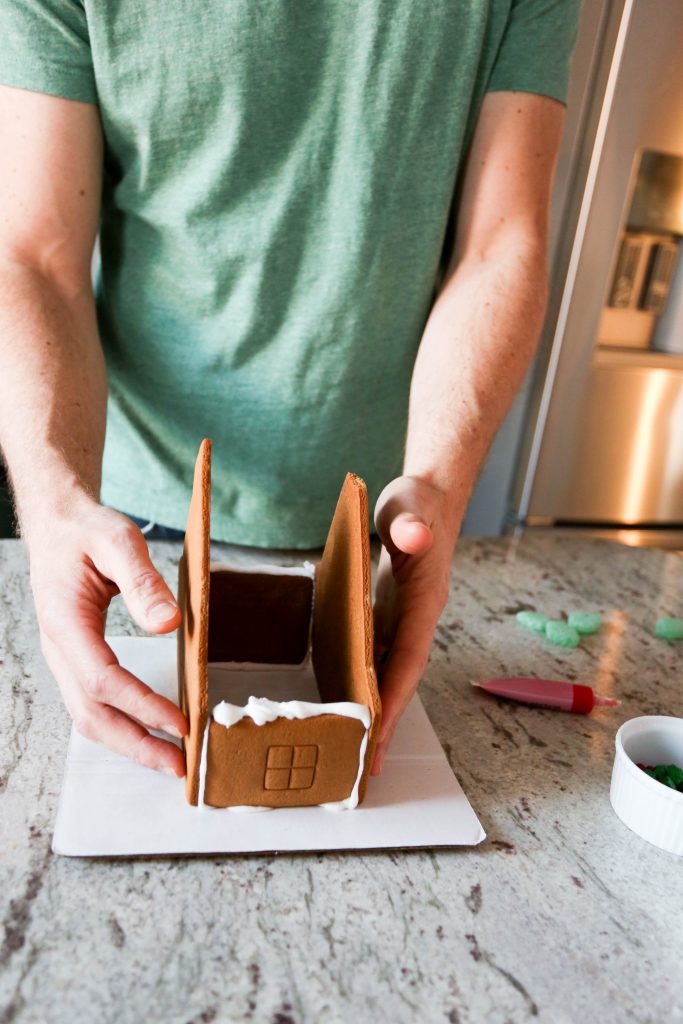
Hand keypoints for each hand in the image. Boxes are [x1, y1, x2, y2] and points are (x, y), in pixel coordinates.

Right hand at [26, 494, 186, 775]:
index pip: (102, 680)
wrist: (58, 526)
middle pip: (90, 713)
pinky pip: (93, 703)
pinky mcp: (75, 659)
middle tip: (179, 765)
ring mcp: (63, 657)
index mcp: (65, 622)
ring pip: (88, 715)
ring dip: (129, 741)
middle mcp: (58, 648)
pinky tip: (150, 729)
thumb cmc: (87, 531)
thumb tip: (168, 623)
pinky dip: (122, 723)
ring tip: (169, 758)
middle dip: (135, 744)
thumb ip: (142, 581)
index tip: (180, 723)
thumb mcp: (118, 540)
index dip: (141, 705)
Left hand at [371, 475, 457, 773]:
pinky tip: (348, 702)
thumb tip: (415, 537)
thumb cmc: (416, 504)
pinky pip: (378, 658)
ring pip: (391, 674)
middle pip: (402, 679)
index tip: (380, 735)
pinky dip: (367, 684)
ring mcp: (404, 620)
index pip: (411, 659)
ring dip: (377, 710)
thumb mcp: (411, 508)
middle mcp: (418, 619)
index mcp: (425, 601)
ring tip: (356, 750)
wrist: (426, 498)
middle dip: (387, 722)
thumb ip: (411, 525)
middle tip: (365, 766)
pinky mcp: (390, 615)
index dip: (397, 700)